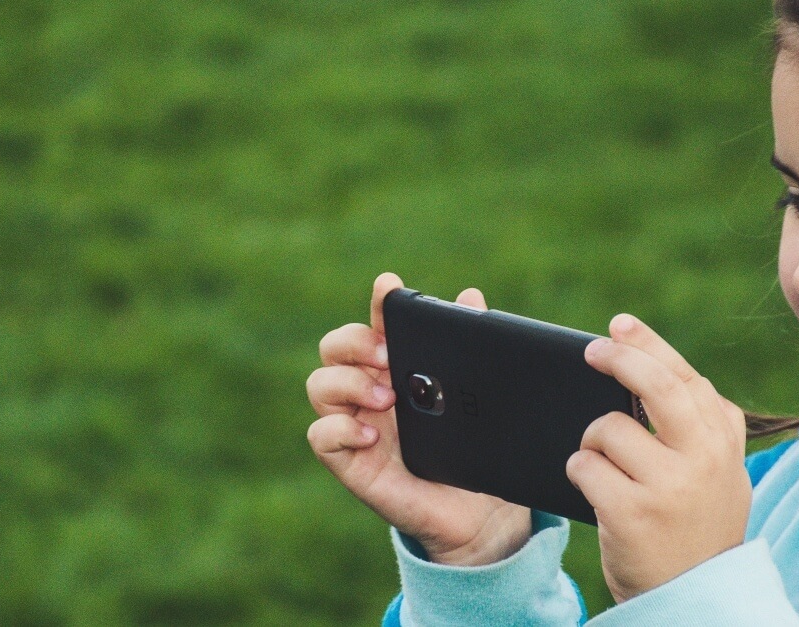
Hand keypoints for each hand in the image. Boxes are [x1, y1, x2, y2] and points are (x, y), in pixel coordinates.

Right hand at [306, 273, 532, 565]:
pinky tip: (373, 434)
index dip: (378, 305)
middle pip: (333, 348)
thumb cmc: (470, 451)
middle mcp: (368, 391)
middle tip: (385, 354)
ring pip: (319, 385)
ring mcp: (354, 425)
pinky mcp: (350, 462)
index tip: (389, 287)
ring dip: (348, 383)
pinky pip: (321, 436)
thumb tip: (470, 298)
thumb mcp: (475, 398)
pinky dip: (341, 429)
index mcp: (395, 369)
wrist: (479, 511)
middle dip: (353, 342)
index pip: (376, 326)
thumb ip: (469, 351)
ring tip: (386, 398)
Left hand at [569, 313, 751, 602]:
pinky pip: (584, 466)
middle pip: (653, 385)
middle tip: (591, 351)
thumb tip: (651, 367)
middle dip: (618, 358)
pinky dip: (578, 471)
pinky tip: (592, 489)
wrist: (695, 597)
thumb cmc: (697, 529)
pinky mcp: (632, 512)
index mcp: (723, 443)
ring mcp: (669, 486)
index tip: (620, 326)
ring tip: (606, 469)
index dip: (649, 346)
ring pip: (607, 429)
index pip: (685, 377)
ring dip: (592, 443)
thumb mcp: (721, 475)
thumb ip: (702, 427)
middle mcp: (703, 459)